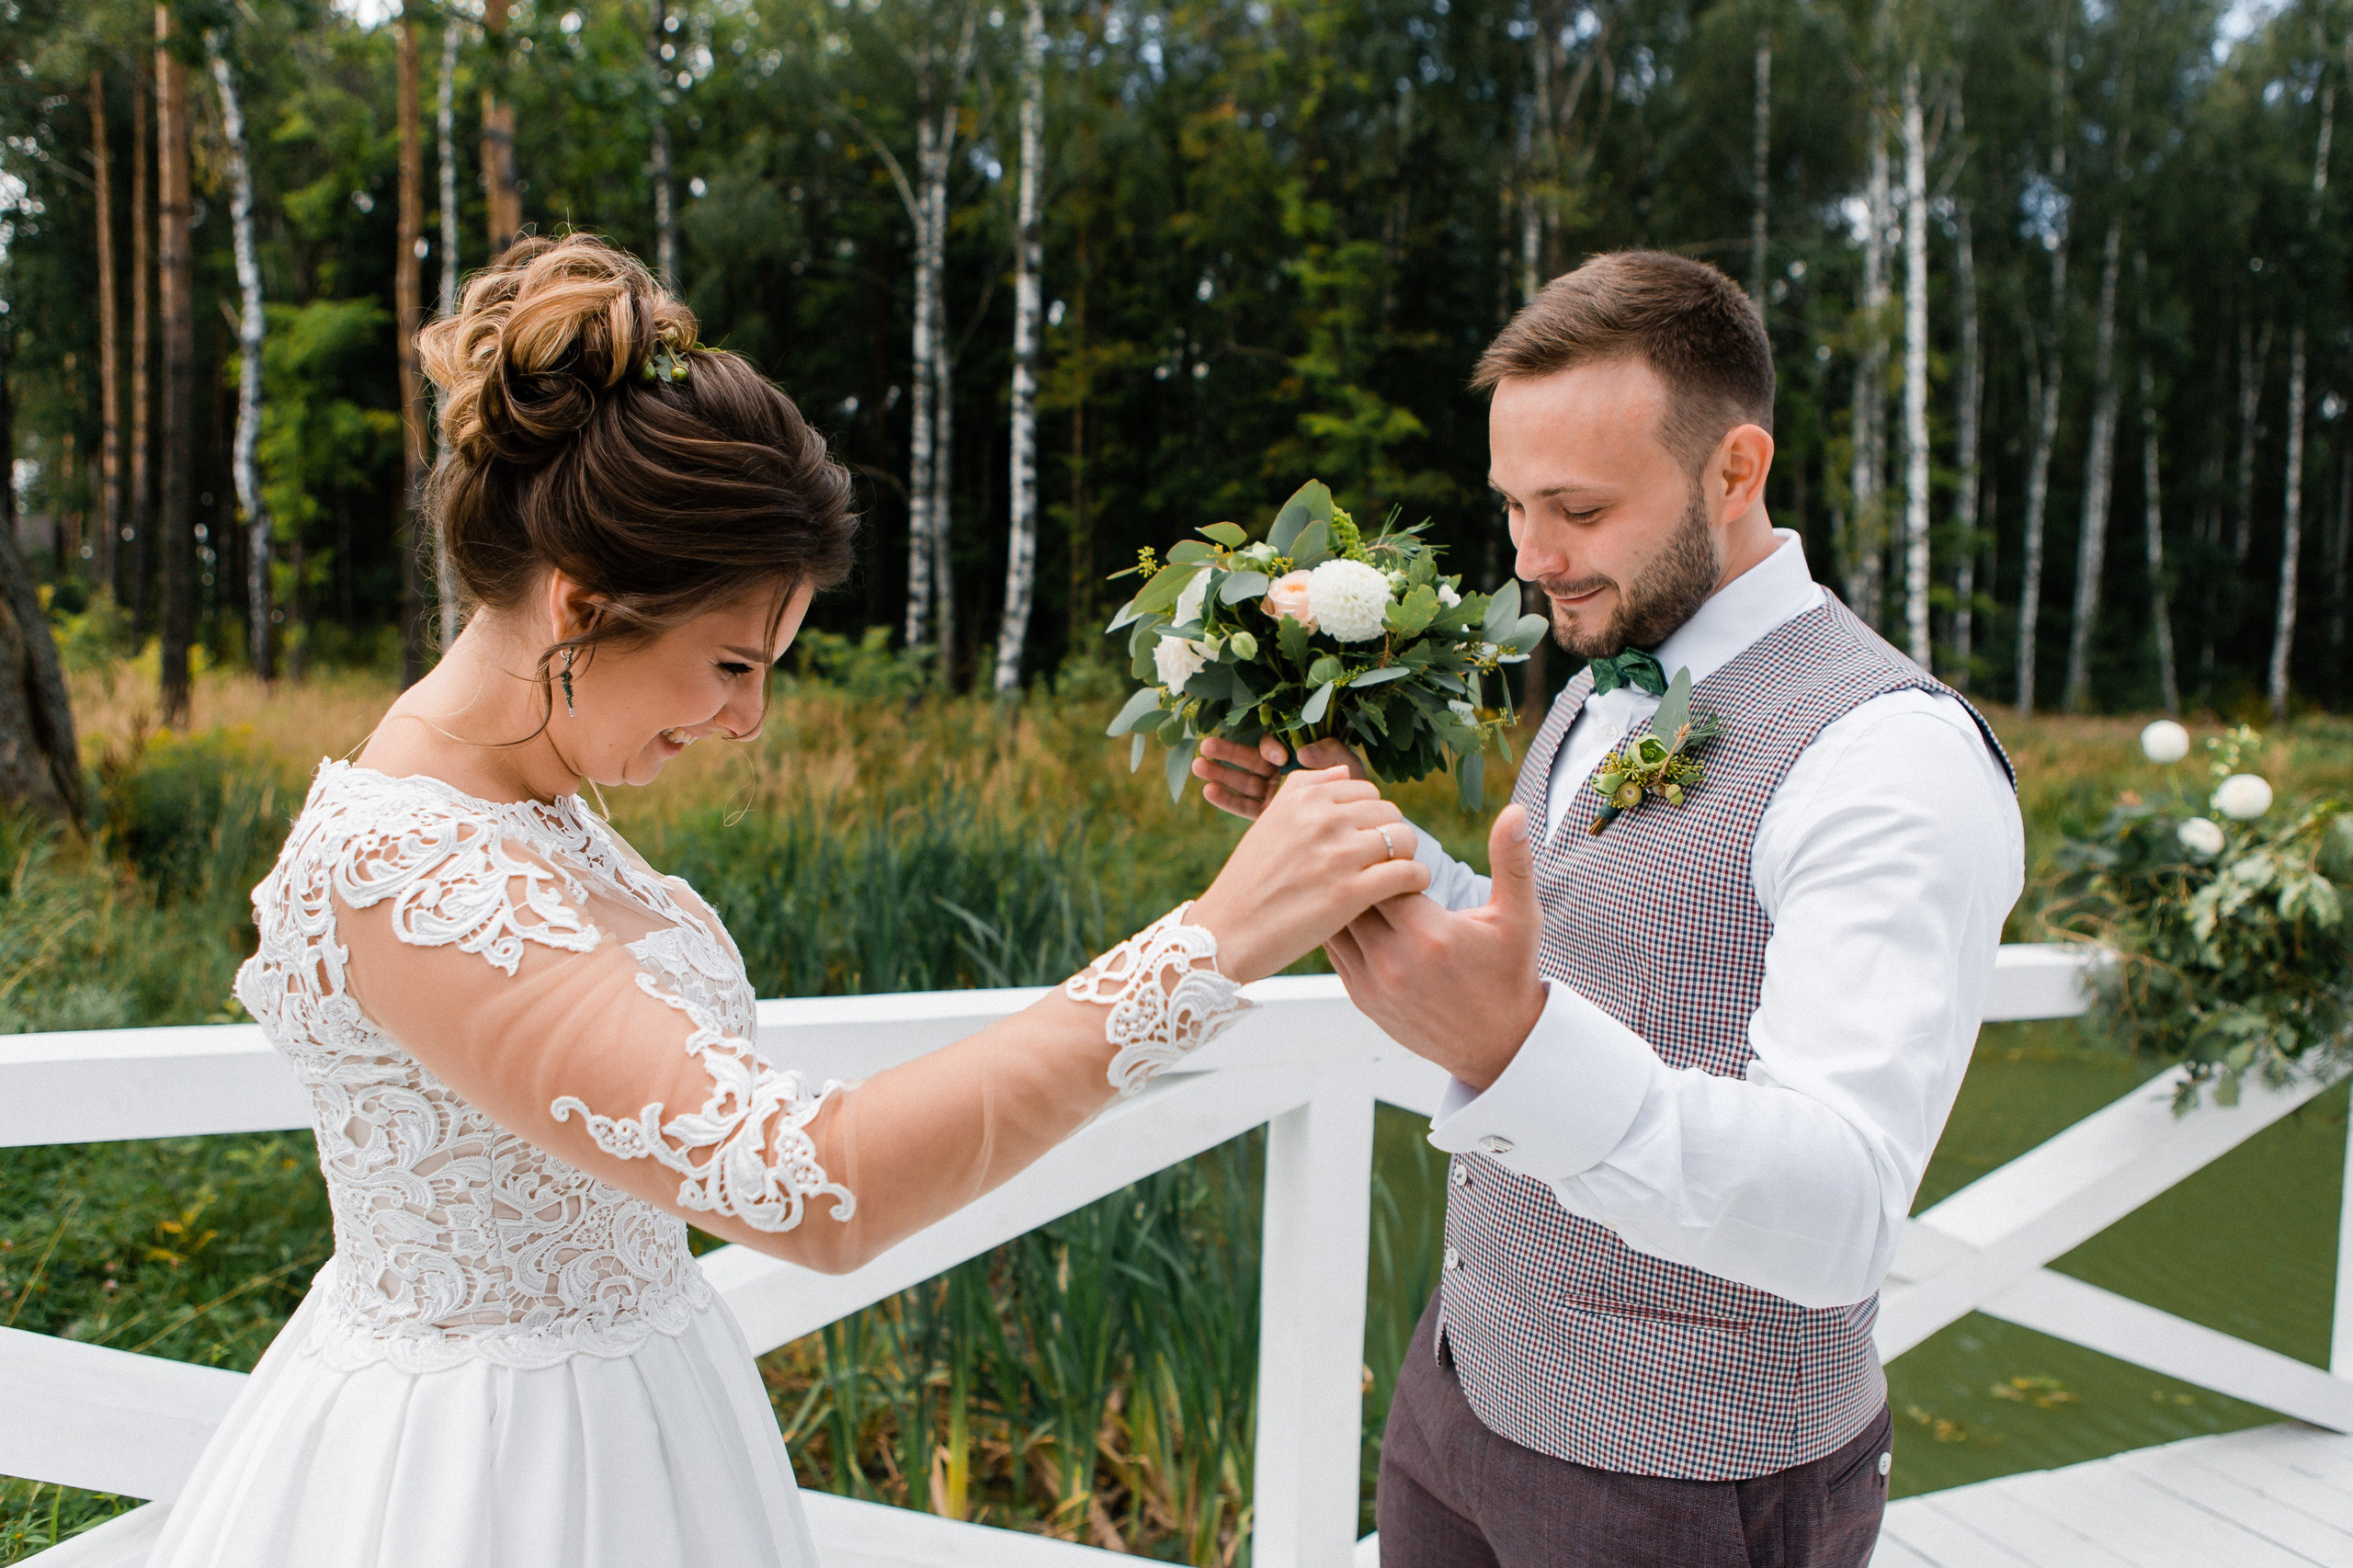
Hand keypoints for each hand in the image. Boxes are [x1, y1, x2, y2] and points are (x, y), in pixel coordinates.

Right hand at [1188, 767, 1430, 983]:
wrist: (1226, 931)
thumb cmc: (1251, 880)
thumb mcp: (1270, 821)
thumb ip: (1307, 790)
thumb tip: (1345, 774)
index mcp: (1303, 796)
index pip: (1365, 790)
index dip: (1369, 816)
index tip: (1361, 839)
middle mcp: (1321, 817)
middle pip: (1389, 811)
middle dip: (1388, 834)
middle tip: (1378, 861)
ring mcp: (1337, 854)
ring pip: (1404, 837)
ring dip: (1405, 856)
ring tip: (1393, 874)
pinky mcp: (1350, 892)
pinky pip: (1408, 872)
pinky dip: (1416, 879)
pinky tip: (1407, 889)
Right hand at [1194, 736, 1366, 819]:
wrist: (1361, 851)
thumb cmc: (1363, 810)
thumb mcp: (1352, 778)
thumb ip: (1334, 758)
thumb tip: (1305, 750)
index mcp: (1305, 762)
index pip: (1281, 749)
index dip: (1271, 747)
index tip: (1277, 756)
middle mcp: (1289, 778)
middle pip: (1255, 761)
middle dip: (1231, 753)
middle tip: (1207, 746)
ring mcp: (1279, 801)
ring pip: (1246, 781)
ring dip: (1221, 772)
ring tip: (1199, 766)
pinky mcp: (1272, 822)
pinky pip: (1247, 807)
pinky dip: (1229, 799)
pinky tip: (1209, 792)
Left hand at [1326, 803, 1545, 1089]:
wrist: (1498, 1046)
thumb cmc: (1511, 975)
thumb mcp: (1519, 918)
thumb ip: (1513, 862)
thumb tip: (1516, 811)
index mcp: (1430, 934)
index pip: (1385, 873)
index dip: (1389, 856)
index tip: (1400, 850)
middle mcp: (1394, 961)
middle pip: (1353, 895)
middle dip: (1362, 874)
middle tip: (1372, 858)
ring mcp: (1373, 984)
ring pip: (1336, 923)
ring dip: (1345, 901)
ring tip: (1358, 881)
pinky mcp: (1362, 999)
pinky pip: (1335, 951)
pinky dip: (1341, 928)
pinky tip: (1354, 913)